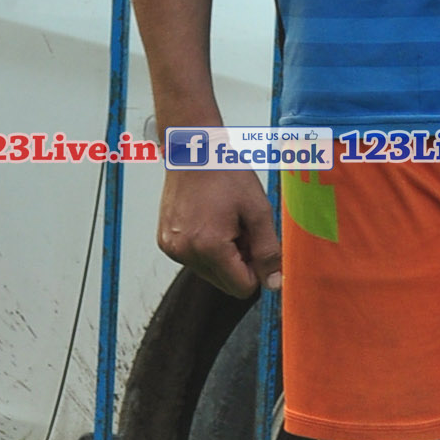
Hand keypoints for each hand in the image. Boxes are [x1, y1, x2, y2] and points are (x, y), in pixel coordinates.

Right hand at [159, 164, 281, 298]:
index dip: (256, 270)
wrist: (194, 150)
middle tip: (241, 229)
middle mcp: (185, 252)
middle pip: (225, 283)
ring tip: (224, 222)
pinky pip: (194, 260)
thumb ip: (268, 251)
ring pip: (210, 273)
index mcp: (209, 246)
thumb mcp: (258, 211)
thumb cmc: (225, 173)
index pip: (241, 288)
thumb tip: (274, 283)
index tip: (257, 245)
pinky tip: (209, 221)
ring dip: (223, 255)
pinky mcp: (166, 242)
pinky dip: (206, 247)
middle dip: (239, 262)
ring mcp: (172, 248)